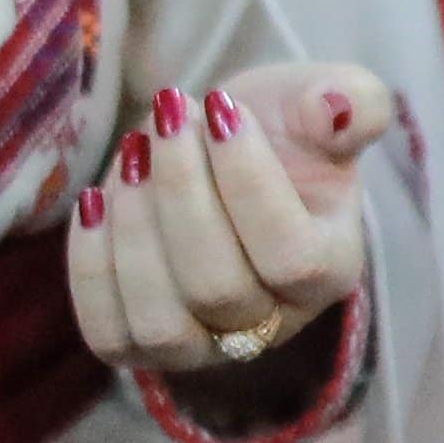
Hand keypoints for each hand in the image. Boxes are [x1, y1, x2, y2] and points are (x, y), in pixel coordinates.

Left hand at [69, 61, 391, 382]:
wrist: (217, 149)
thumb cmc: (280, 128)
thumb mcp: (323, 98)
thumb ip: (351, 100)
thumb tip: (340, 107)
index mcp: (330, 270)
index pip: (292, 258)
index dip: (249, 183)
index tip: (221, 106)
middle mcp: (272, 322)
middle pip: (217, 289)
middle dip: (181, 191)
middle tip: (167, 111)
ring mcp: (205, 344)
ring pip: (161, 324)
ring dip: (135, 231)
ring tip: (132, 154)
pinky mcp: (140, 344)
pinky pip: (109, 333)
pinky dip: (91, 268)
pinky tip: (95, 200)